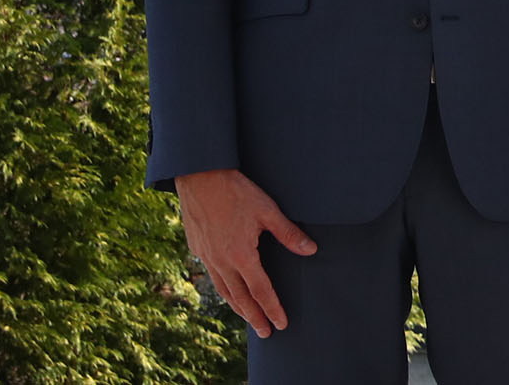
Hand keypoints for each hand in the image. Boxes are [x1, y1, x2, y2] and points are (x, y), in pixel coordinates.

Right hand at [175, 168, 316, 338]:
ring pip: (223, 290)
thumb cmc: (237, 191)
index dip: (273, 309)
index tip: (281, 324)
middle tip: (265, 332)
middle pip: (241, 298)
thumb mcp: (268, 210)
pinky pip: (212, 275)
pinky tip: (227, 289)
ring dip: (237, 307)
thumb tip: (311, 250)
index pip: (262, 291)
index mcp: (242, 256)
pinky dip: (222, 288)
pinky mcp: (197, 248)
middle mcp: (222, 262)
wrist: (200, 176)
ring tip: (248, 318)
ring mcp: (207, 257)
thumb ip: (288, 234)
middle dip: (255, 317)